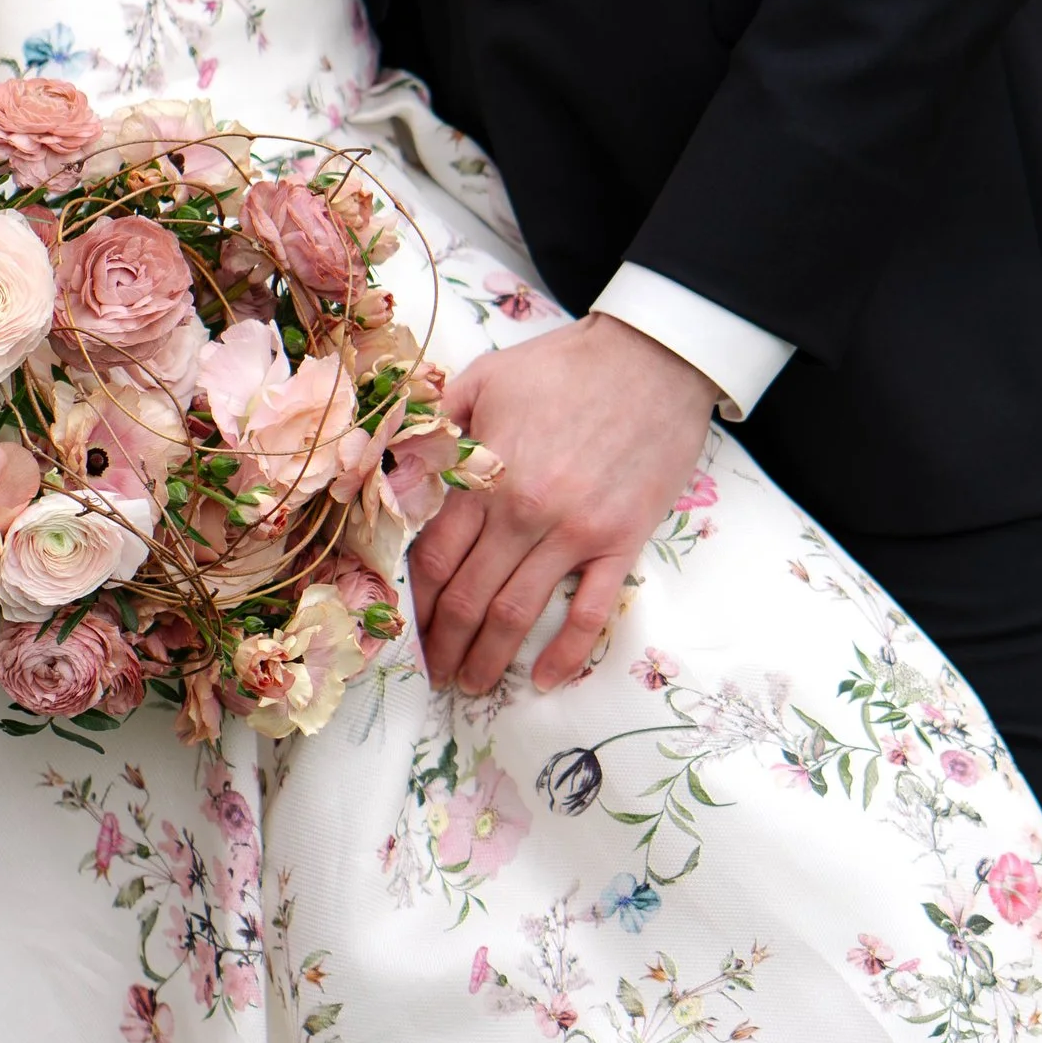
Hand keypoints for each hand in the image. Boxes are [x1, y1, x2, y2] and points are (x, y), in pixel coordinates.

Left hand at [413, 312, 719, 692]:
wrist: (654, 358)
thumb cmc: (565, 366)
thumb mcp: (484, 378)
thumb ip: (435, 427)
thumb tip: (387, 468)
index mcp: (485, 476)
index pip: (434, 559)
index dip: (415, 603)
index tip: (406, 630)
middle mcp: (524, 513)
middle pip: (468, 597)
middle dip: (444, 643)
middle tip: (434, 672)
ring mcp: (575, 532)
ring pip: (517, 613)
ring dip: (489, 658)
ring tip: (473, 684)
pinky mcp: (621, 541)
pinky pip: (589, 612)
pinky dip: (565, 653)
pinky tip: (544, 679)